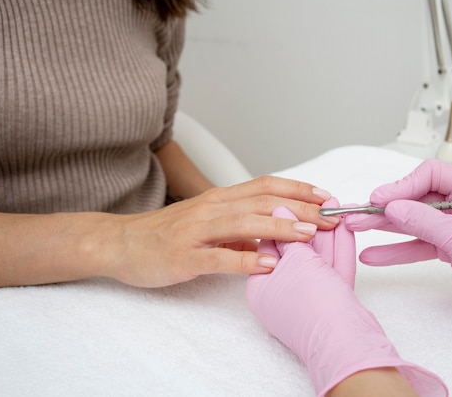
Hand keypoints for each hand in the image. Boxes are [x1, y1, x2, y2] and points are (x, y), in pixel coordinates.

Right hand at [100, 175, 339, 286]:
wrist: (120, 243)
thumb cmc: (166, 233)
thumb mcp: (207, 222)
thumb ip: (239, 224)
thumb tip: (274, 233)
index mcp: (219, 198)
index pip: (266, 186)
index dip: (298, 189)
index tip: (327, 197)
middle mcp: (211, 208)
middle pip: (263, 201)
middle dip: (301, 208)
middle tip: (332, 218)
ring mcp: (197, 231)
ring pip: (244, 223)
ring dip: (279, 228)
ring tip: (308, 236)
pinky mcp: (185, 256)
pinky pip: (219, 257)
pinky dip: (246, 260)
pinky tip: (268, 266)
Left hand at [246, 200, 445, 396]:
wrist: (345, 344)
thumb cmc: (312, 306)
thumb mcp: (295, 263)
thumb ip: (289, 234)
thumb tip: (280, 210)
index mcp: (261, 289)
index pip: (267, 245)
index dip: (283, 218)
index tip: (295, 200)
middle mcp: (282, 295)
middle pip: (294, 250)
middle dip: (308, 221)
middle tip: (318, 199)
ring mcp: (308, 300)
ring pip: (318, 257)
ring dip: (326, 230)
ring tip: (334, 205)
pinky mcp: (332, 302)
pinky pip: (333, 268)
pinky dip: (339, 246)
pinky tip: (344, 226)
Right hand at [346, 159, 451, 341]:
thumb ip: (427, 223)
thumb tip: (391, 207)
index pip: (431, 175)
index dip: (402, 185)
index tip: (379, 200)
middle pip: (417, 197)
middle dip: (386, 206)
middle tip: (357, 213)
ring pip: (413, 220)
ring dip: (385, 227)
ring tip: (354, 228)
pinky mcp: (450, 247)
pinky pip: (418, 243)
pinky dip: (397, 249)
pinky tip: (373, 255)